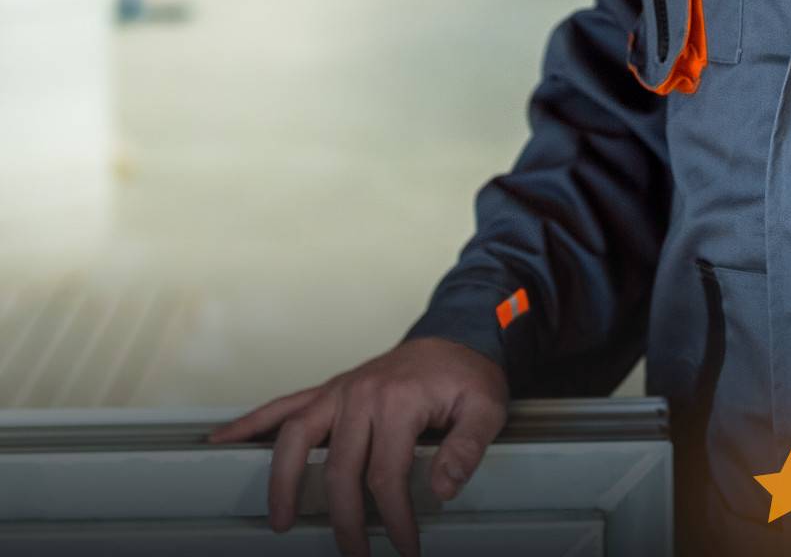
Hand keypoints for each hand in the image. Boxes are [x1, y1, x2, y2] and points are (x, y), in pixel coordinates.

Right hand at [206, 337, 508, 556]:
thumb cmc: (468, 377)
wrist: (457, 337)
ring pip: (295, 438)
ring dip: (283, 482)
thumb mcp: (487, 408)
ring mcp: (340, 391)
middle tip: (354, 553)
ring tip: (282, 521)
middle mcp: (361, 394)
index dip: (393, 518)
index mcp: (399, 402)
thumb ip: (468, 448)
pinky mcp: (329, 390)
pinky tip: (221, 441)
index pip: (386, 475)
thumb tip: (445, 488)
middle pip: (339, 468)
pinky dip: (250, 424)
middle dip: (343, 520)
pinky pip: (282, 406)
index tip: (404, 546)